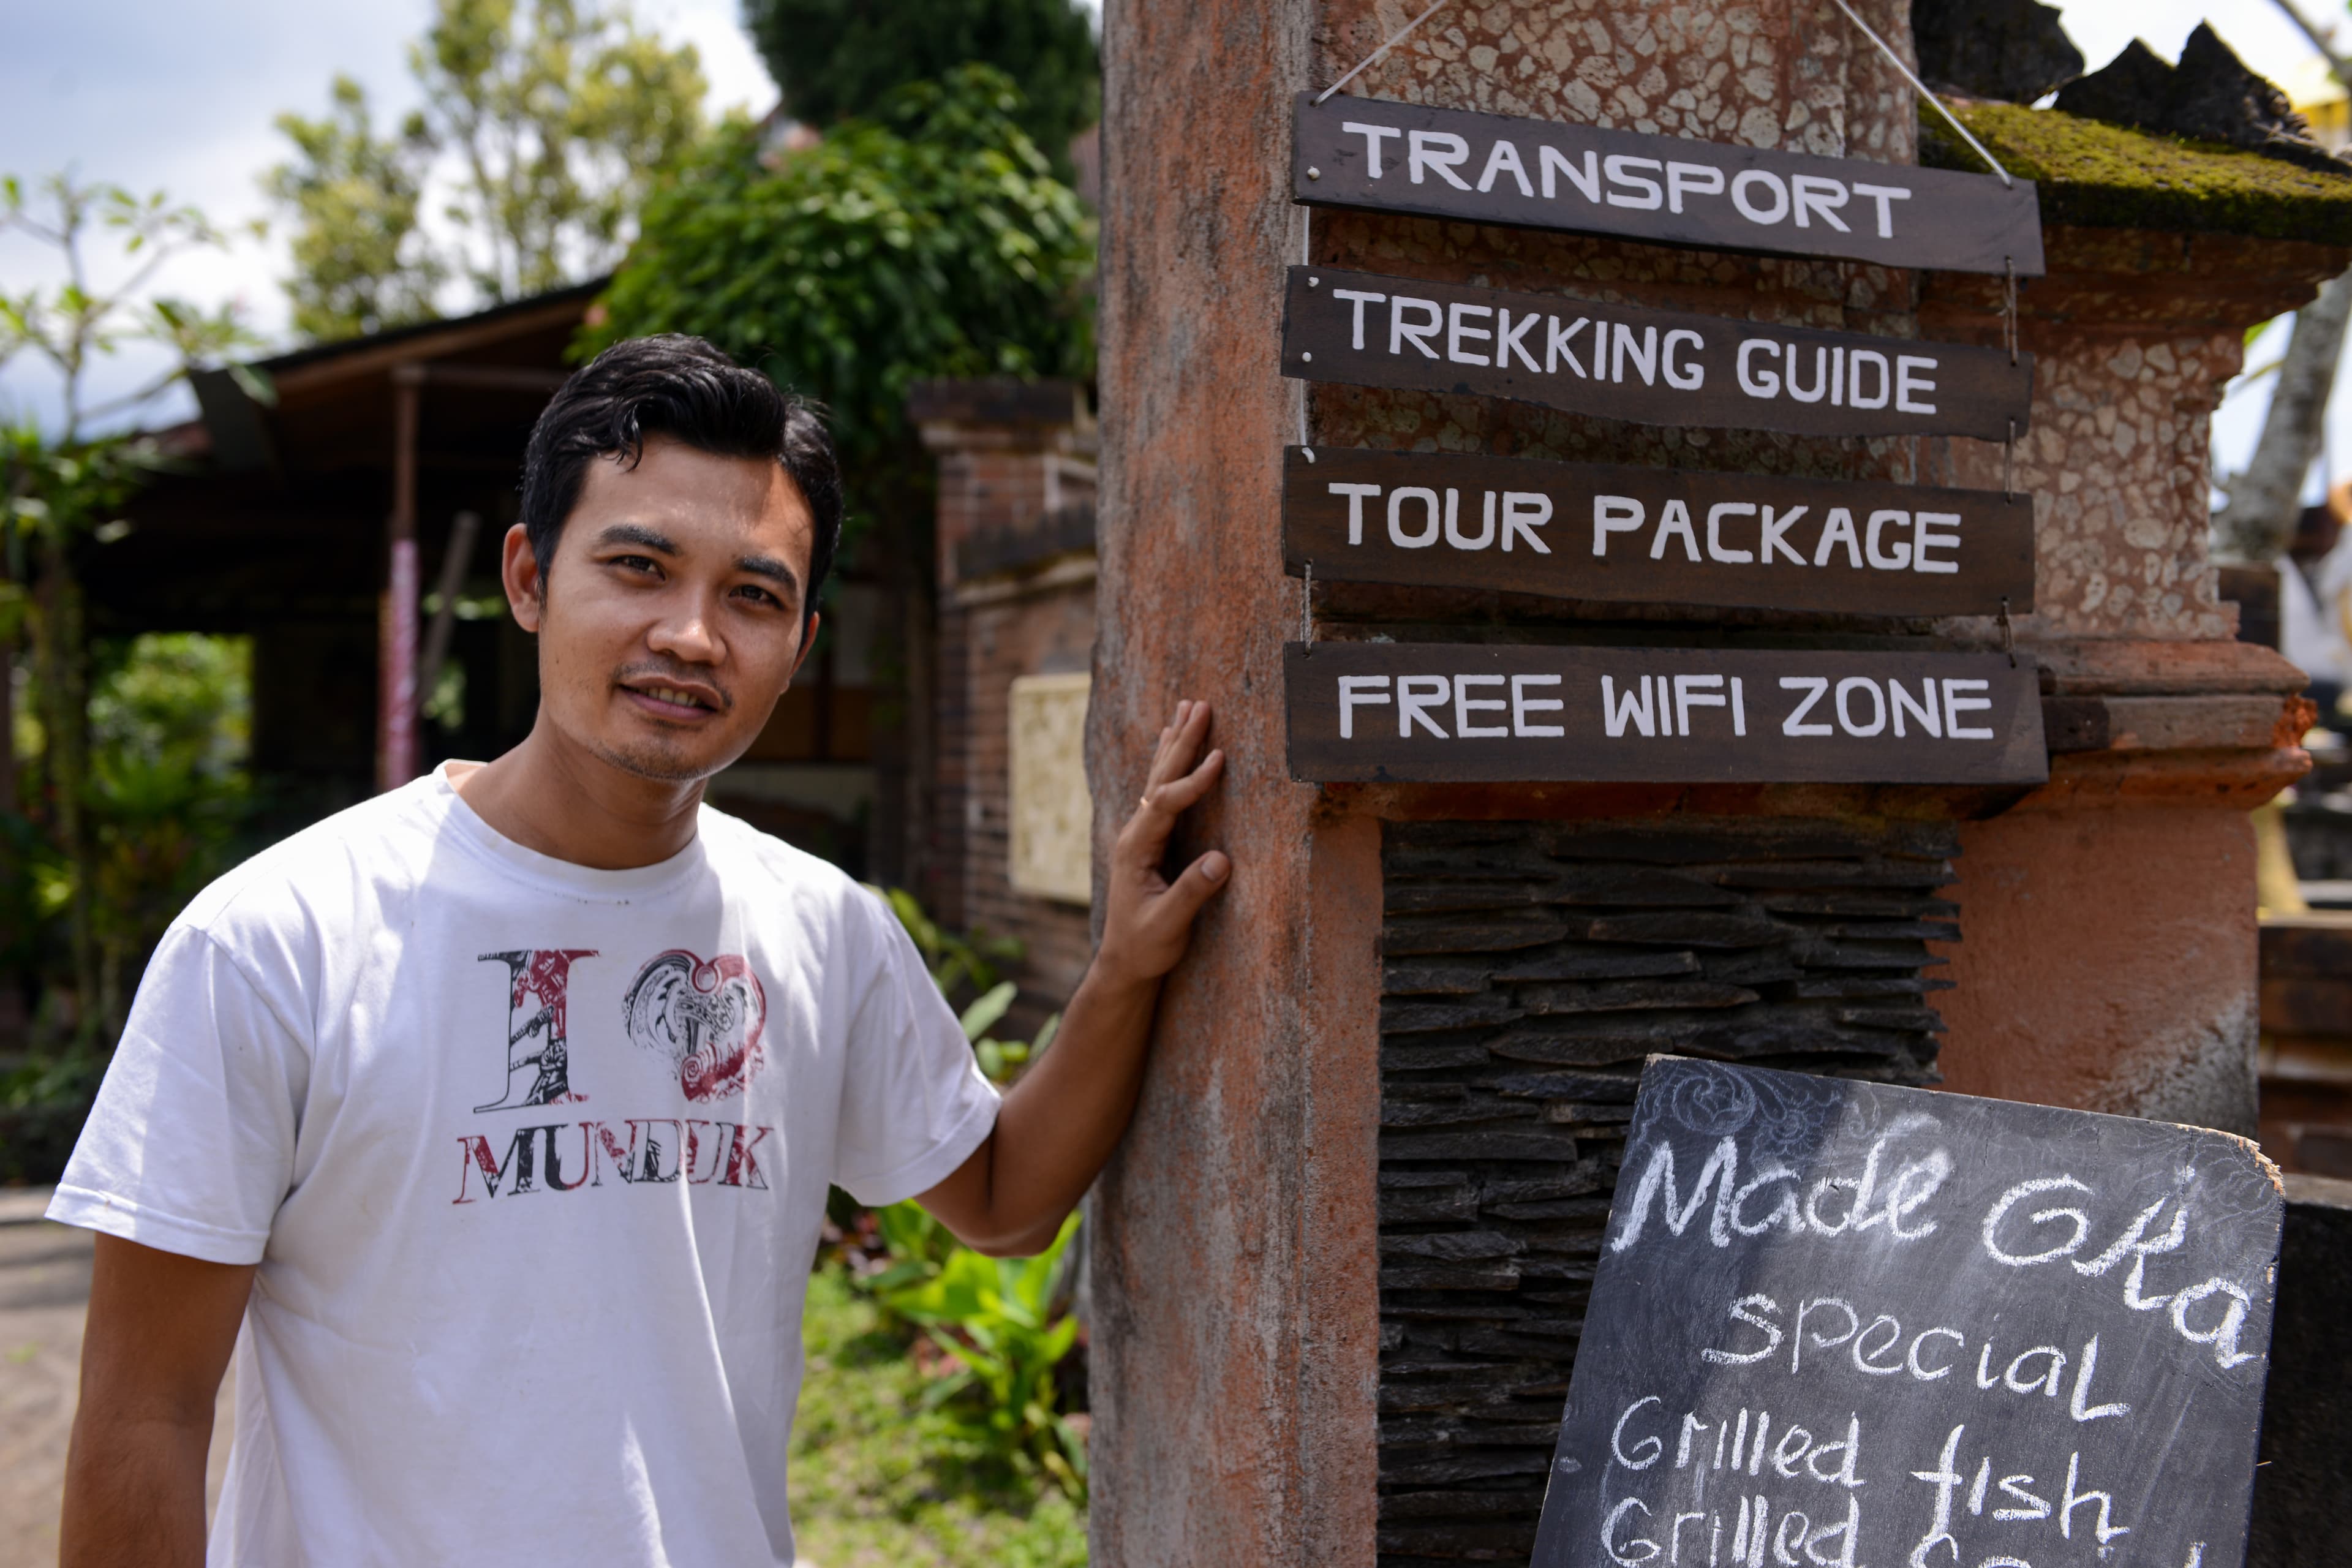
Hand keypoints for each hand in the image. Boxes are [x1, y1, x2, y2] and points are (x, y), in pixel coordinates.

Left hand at [1094, 699, 1228, 987]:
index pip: (1166, 803)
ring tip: (1187, 706)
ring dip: (1175, 742)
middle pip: (1160, 777)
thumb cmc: (1145, 946)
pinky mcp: (1149, 839)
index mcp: (1136, 848)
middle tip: (1200, 704)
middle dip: (1183, 740)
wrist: (1122, 962)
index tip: (1221, 757)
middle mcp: (1134, 833)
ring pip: (1159, 777)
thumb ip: (1192, 893)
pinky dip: (1172, 763)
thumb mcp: (1168, 925)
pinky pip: (1162, 790)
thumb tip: (1222, 860)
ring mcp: (1140, 834)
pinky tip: (1173, 743)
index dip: (1194, 781)